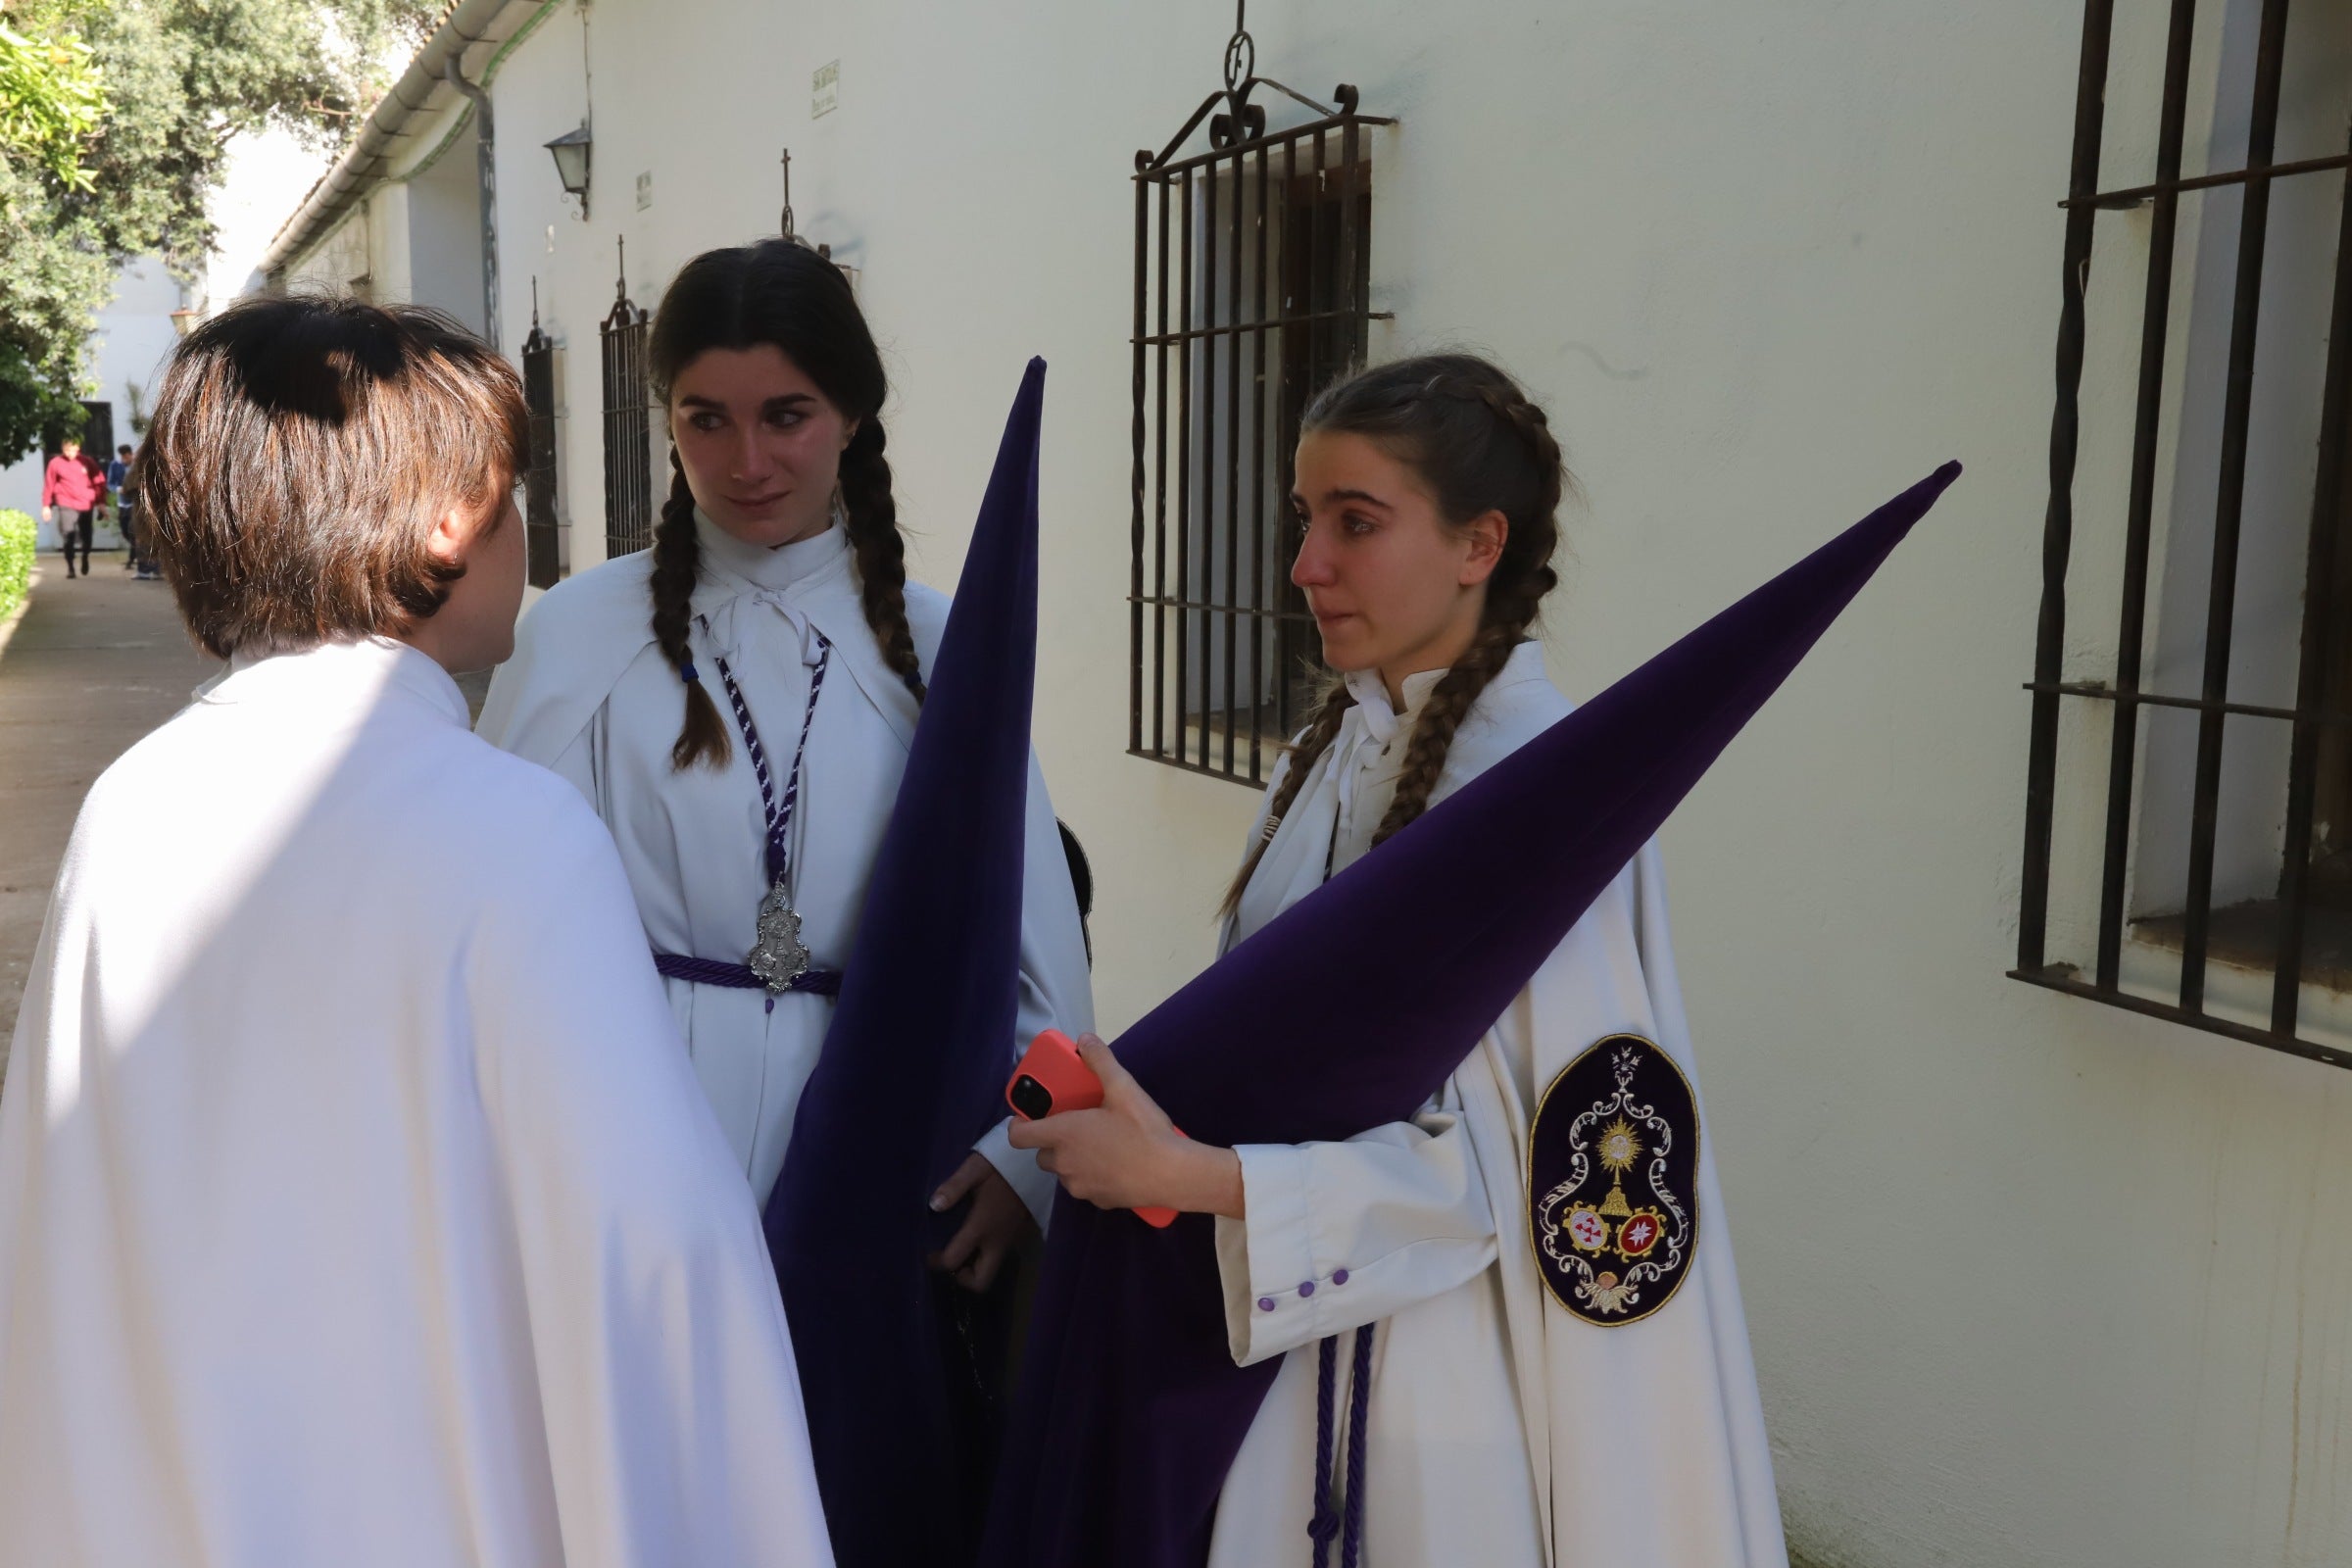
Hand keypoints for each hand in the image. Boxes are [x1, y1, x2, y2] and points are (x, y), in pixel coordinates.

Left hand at [926, 1152, 1033, 1291]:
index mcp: (981, 1227)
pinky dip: (983, 1258)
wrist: (1034, 1164)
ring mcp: (1008, 1242)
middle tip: (951, 1258)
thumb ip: (954, 1187)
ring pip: (990, 1271)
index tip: (929, 1252)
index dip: (937, 1262)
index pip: (954, 1260)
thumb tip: (933, 1206)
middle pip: (981, 1282)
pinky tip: (974, 1238)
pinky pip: (996, 1258)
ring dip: (973, 1269)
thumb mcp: (975, 1169)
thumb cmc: (1002, 1166)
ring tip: (960, 1248)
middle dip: (962, 1278)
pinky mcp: (1015, 1237)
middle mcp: (996, 1242)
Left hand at [1005, 1033, 1244, 1218]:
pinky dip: (1091, 1176)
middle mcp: (1064, 1163)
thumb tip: (1085, 1039)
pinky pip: (1084, 1185)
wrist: (1172, 1174)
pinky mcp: (1097, 1201)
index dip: (1019, 1126)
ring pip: (1064, 1171)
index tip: (1031, 1117)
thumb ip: (1101, 1061)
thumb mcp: (1124, 1089)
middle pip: (1042, 1154)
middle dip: (1053, 1141)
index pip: (1018, 1136)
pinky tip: (1115, 1165)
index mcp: (1063, 1135)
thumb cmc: (1144, 1131)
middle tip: (1076, 1126)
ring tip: (1099, 1144)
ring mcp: (1079, 1185)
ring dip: (1072, 1159)